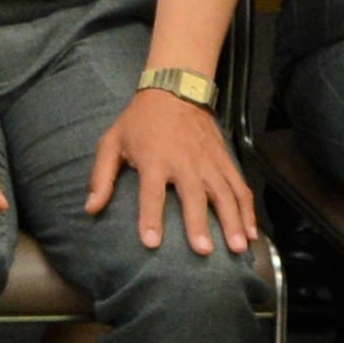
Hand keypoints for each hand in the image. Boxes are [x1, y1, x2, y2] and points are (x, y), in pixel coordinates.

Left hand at [85, 90, 256, 255]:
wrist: (175, 91)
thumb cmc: (139, 122)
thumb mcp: (112, 142)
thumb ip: (101, 177)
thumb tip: (90, 208)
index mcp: (154, 159)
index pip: (151, 193)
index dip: (150, 218)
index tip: (151, 242)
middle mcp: (185, 162)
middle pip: (193, 196)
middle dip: (199, 224)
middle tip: (204, 251)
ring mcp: (209, 162)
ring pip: (225, 195)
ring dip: (233, 222)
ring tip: (238, 248)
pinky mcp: (226, 160)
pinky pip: (240, 187)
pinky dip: (249, 210)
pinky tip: (253, 232)